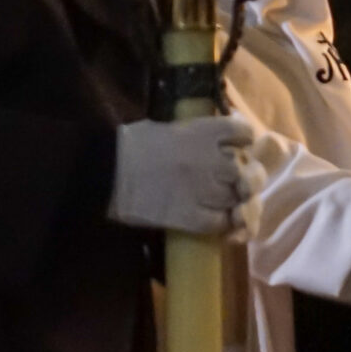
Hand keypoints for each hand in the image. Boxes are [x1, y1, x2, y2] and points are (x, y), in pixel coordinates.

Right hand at [110, 114, 261, 234]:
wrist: (102, 172)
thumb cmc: (129, 145)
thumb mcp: (168, 126)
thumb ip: (198, 131)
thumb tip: (222, 133)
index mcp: (203, 133)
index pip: (244, 134)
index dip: (245, 142)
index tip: (238, 148)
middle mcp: (210, 160)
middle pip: (248, 171)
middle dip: (245, 179)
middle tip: (233, 184)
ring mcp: (202, 189)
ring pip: (237, 200)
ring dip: (234, 204)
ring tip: (223, 205)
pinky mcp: (189, 216)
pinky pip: (220, 223)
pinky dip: (222, 225)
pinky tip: (215, 222)